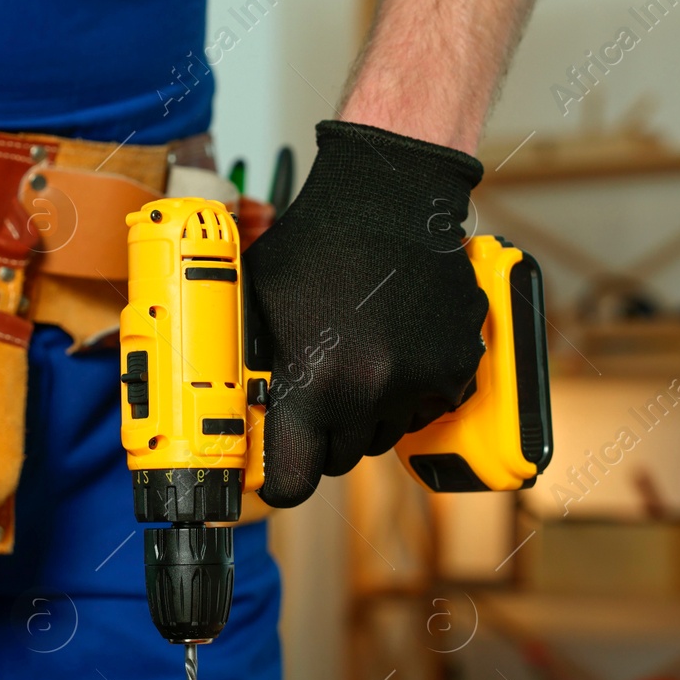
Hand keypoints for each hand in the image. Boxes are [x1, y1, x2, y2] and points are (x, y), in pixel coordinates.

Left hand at [243, 120, 486, 507]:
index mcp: (314, 381)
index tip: (276, 476)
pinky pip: (426, 406)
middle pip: (342, 458)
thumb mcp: (254, 304)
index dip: (280, 482)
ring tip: (355, 359)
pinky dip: (410, 390)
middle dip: (324, 436)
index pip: (294, 479)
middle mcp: (370, 389)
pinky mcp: (456, 364)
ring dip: (368, 413)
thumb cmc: (316, 244)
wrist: (388, 197)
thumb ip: (245, 365)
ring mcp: (420, 380)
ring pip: (385, 433)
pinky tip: (392, 347)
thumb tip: (223, 413)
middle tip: (316, 397)